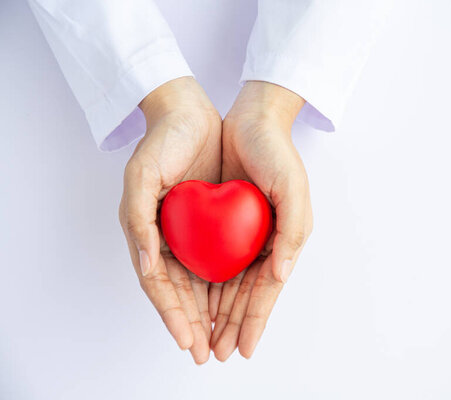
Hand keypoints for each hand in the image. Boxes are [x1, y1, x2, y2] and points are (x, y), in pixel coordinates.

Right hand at [118, 77, 219, 363]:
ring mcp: (190, 233)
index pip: (160, 285)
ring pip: (202, 283)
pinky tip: (235, 303)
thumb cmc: (162, 142)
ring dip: (212, 313)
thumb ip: (138, 221)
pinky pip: (219, 260)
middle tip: (210, 354)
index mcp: (147, 234)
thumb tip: (146, 265)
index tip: (187, 341)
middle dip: (195, 324)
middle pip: (182, 292)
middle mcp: (168, 239)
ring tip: (226, 340)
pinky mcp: (211, 223)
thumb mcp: (140, 176)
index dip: (172, 315)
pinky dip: (225, 284)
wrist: (190, 113)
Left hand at [209, 81, 312, 359]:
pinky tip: (195, 301)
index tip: (243, 349)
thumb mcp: (293, 188)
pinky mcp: (222, 222)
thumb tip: (280, 275)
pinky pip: (212, 260)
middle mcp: (263, 243)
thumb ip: (293, 232)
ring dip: (216, 313)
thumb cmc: (276, 153)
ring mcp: (242, 235)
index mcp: (284, 240)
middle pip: (245, 295)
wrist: (251, 120)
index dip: (255, 321)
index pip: (266, 290)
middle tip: (217, 353)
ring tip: (204, 339)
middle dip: (232, 325)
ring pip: (227, 284)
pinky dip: (205, 284)